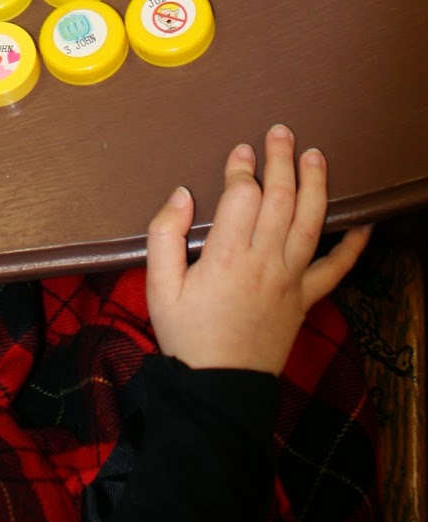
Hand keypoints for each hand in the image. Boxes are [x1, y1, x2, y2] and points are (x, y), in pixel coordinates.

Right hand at [146, 124, 370, 374]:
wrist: (220, 389)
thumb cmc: (186, 336)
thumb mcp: (158, 286)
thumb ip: (164, 235)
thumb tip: (182, 194)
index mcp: (227, 257)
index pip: (243, 196)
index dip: (242, 167)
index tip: (240, 149)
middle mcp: (265, 262)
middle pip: (281, 199)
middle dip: (282, 161)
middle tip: (281, 132)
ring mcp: (290, 280)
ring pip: (310, 223)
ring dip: (316, 185)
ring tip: (317, 155)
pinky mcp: (305, 299)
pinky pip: (336, 270)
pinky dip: (353, 246)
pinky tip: (363, 222)